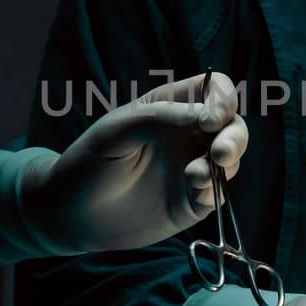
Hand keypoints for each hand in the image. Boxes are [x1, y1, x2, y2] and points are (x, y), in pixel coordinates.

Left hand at [26, 71, 249, 252]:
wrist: (70, 215)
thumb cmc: (87, 163)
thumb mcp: (116, 131)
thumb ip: (159, 117)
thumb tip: (205, 116)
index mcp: (171, 107)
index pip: (213, 90)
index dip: (222, 99)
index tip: (210, 119)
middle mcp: (187, 135)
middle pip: (232, 125)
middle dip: (234, 136)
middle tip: (220, 152)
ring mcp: (192, 168)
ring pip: (231, 159)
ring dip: (226, 165)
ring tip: (195, 177)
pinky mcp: (192, 202)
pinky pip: (217, 193)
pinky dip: (214, 192)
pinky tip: (195, 193)